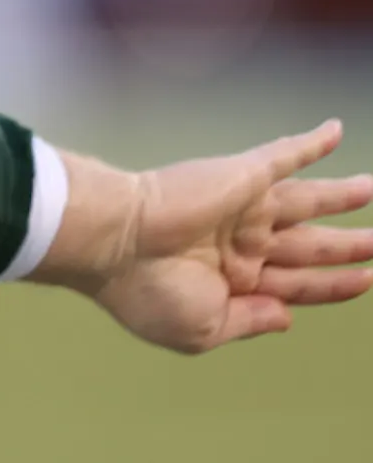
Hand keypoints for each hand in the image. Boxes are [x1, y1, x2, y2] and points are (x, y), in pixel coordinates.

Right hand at [38, 121, 372, 353]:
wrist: (114, 241)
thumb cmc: (148, 291)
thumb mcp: (202, 330)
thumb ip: (249, 322)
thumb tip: (287, 316)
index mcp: (230, 281)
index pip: (296, 284)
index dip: (333, 284)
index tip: (367, 280)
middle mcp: (239, 242)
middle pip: (309, 245)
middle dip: (348, 246)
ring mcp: (243, 207)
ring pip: (307, 201)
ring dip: (342, 196)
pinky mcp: (241, 175)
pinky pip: (283, 156)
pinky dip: (309, 144)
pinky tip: (335, 132)